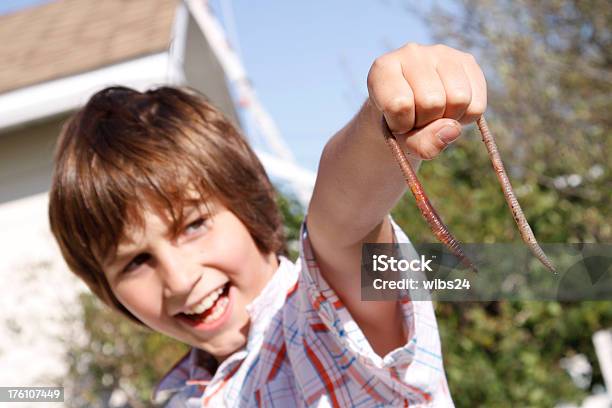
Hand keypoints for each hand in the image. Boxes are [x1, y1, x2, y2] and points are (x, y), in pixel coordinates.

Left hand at [367, 43, 486, 159]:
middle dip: (427, 122)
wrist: (409, 110)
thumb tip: (453, 129)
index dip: (402, 125)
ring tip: (435, 114)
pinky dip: (466, 117)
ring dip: (450, 118)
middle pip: (432, 102)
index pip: (400, 105)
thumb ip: (421, 144)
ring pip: (459, 99)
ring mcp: (441, 53)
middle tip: (418, 118)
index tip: (397, 122)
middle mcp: (411, 52)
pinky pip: (477, 103)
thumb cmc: (399, 124)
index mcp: (383, 68)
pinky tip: (451, 109)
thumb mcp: (401, 142)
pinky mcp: (466, 61)